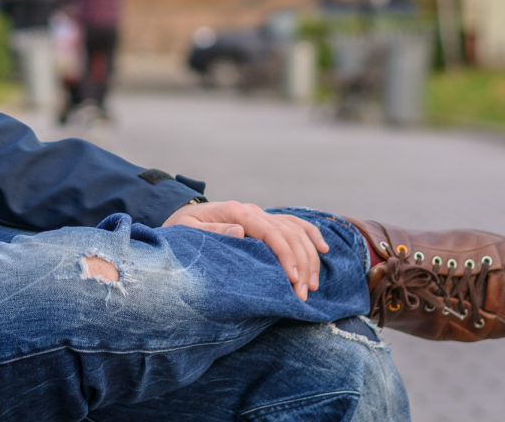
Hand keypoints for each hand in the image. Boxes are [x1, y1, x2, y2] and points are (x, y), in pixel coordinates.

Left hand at [162, 200, 328, 301]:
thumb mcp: (186, 230)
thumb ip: (211, 232)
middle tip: (303, 294)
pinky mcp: (264, 222)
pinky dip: (311, 235)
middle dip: (301, 264)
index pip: (270, 232)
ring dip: (308, 257)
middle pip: (288, 233)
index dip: (286, 256)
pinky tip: (323, 250)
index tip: (293, 280)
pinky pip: (293, 225)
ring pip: (295, 231)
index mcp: (235, 212)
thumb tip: (240, 232)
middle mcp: (251, 211)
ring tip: (311, 286)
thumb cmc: (181, 228)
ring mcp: (259, 215)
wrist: (180, 217)